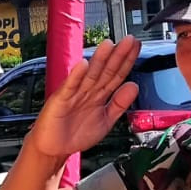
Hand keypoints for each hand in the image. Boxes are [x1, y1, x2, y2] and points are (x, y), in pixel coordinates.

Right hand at [27, 37, 141, 159]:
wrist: (54, 148)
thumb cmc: (76, 135)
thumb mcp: (106, 121)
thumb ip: (119, 104)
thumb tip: (133, 87)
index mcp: (99, 95)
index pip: (116, 75)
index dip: (127, 62)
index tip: (136, 48)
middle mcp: (88, 91)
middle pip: (105, 71)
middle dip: (117, 56)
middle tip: (128, 41)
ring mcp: (74, 94)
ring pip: (90, 75)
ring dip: (99, 60)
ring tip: (108, 45)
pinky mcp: (60, 100)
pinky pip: (70, 87)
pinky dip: (76, 76)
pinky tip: (83, 65)